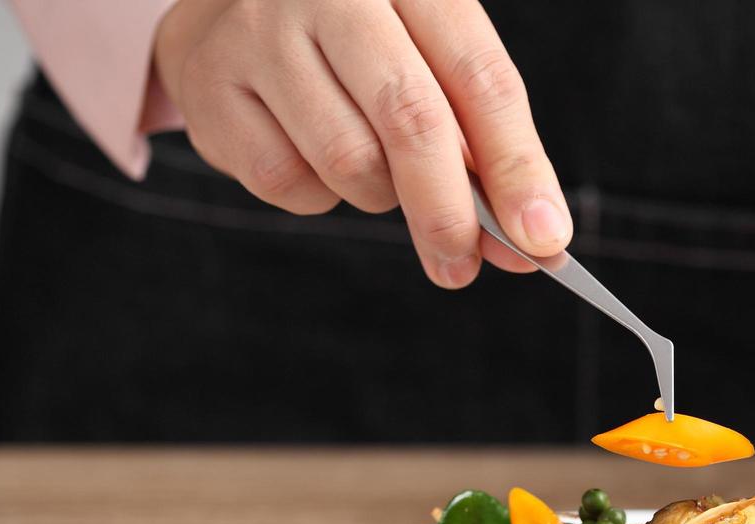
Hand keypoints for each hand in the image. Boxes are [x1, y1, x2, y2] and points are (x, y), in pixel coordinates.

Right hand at [154, 0, 569, 287]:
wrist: (229, 6)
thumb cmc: (362, 47)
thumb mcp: (432, 63)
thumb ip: (482, 146)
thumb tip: (530, 240)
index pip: (480, 77)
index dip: (518, 166)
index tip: (544, 239)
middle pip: (412, 119)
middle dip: (448, 211)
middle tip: (462, 266)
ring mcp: (260, 31)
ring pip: (350, 161)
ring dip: (379, 195)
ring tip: (371, 167)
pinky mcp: (210, 84)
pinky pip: (288, 181)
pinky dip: (317, 195)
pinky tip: (310, 153)